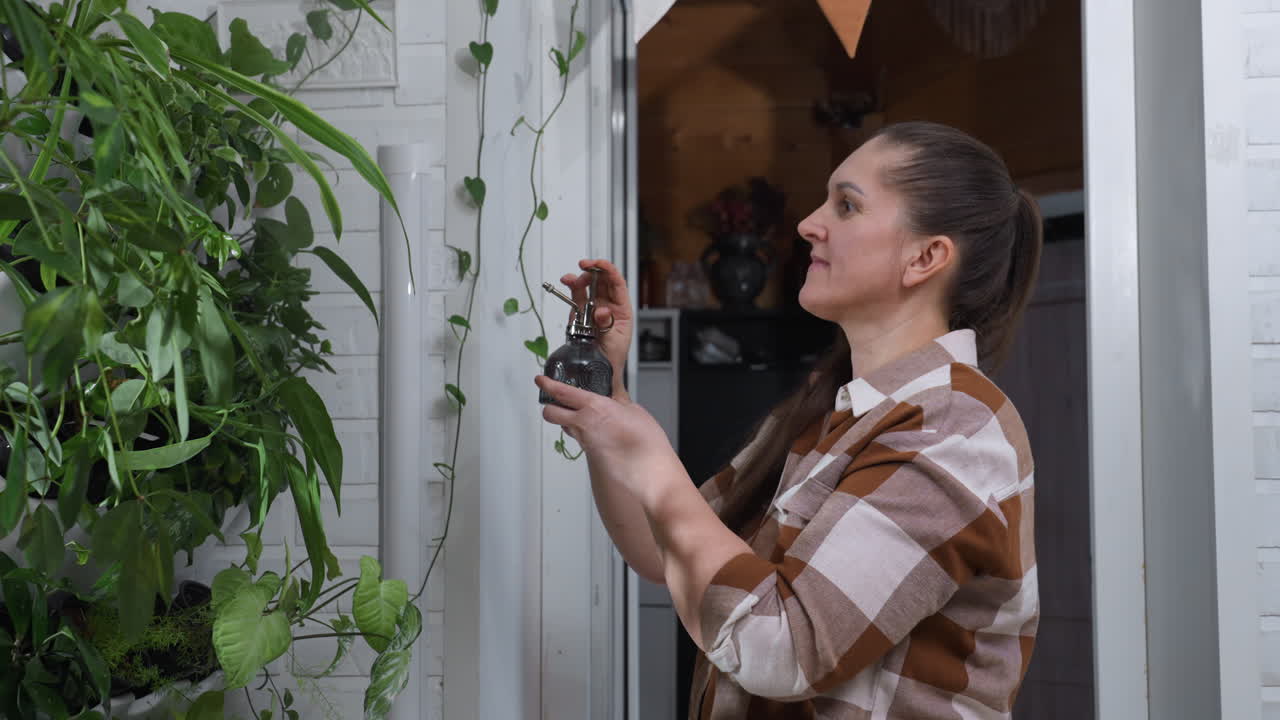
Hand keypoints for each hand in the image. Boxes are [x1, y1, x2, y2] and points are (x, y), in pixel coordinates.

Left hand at [536, 374, 678, 506]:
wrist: (649, 472)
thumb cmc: (646, 443)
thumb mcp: (634, 411)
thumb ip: (618, 404)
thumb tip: (614, 403)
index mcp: (594, 407)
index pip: (562, 393)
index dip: (548, 384)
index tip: (541, 380)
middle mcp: (584, 426)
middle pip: (551, 414)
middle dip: (551, 406)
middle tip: (557, 400)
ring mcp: (585, 443)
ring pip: (566, 428)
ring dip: (568, 421)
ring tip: (582, 416)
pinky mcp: (591, 456)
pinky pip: (581, 441)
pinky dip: (585, 434)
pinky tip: (599, 432)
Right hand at [559, 258, 632, 398]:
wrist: (597, 375)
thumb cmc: (611, 360)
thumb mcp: (612, 343)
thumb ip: (606, 326)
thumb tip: (603, 311)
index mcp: (622, 311)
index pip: (617, 284)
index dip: (608, 270)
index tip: (597, 264)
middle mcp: (608, 307)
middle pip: (602, 280)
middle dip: (593, 271)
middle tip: (583, 267)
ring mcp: (593, 309)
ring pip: (588, 286)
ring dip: (580, 278)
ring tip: (571, 279)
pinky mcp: (580, 314)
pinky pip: (576, 297)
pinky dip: (571, 288)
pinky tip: (568, 283)